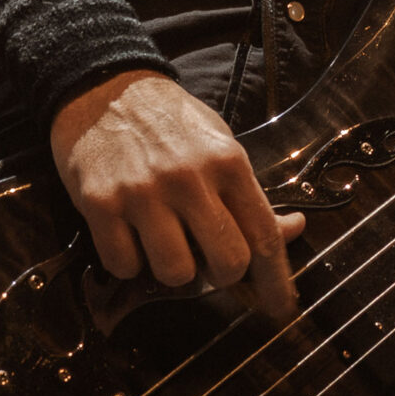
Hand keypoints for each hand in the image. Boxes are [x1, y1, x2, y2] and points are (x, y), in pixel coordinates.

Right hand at [49, 70, 306, 320]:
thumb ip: (251, 193)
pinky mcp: (101, 205)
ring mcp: (143, 194)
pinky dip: (129, 262)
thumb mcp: (221, 144)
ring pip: (176, 273)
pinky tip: (131, 234)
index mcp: (227, 162)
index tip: (281, 307)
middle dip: (222, 275)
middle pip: (226, 263)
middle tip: (209, 261)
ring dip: (173, 269)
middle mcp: (189, 179)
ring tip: (164, 239)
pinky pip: (125, 266)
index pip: (263, 233)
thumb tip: (293, 228)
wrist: (104, 89)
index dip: (277, 279)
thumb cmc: (169, 121)